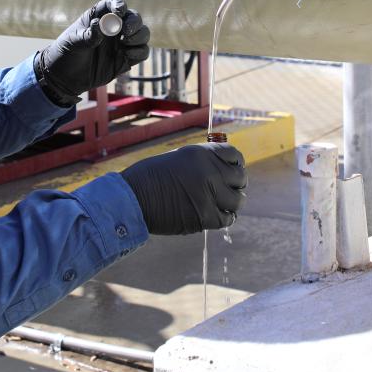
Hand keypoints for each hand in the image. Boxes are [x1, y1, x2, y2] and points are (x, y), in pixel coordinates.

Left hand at [34, 0, 149, 105]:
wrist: (65, 78)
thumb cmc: (66, 53)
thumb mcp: (73, 42)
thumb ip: (88, 34)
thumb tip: (99, 24)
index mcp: (99, 17)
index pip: (113, 4)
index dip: (119, 5)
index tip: (119, 12)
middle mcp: (114, 28)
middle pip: (134, 17)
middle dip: (134, 22)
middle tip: (125, 32)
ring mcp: (121, 44)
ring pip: (142, 33)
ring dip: (139, 36)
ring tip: (125, 42)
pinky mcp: (126, 59)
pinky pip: (142, 52)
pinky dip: (139, 52)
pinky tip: (127, 55)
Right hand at [118, 142, 246, 234]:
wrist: (131, 199)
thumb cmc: (149, 178)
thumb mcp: (179, 159)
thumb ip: (202, 163)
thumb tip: (222, 171)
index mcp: (201, 153)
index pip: (234, 155)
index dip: (235, 164)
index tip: (232, 170)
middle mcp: (209, 171)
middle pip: (240, 178)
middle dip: (235, 184)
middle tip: (227, 190)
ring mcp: (209, 195)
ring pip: (238, 200)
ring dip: (232, 202)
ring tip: (222, 204)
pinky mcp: (205, 217)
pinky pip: (227, 219)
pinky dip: (223, 218)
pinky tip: (214, 215)